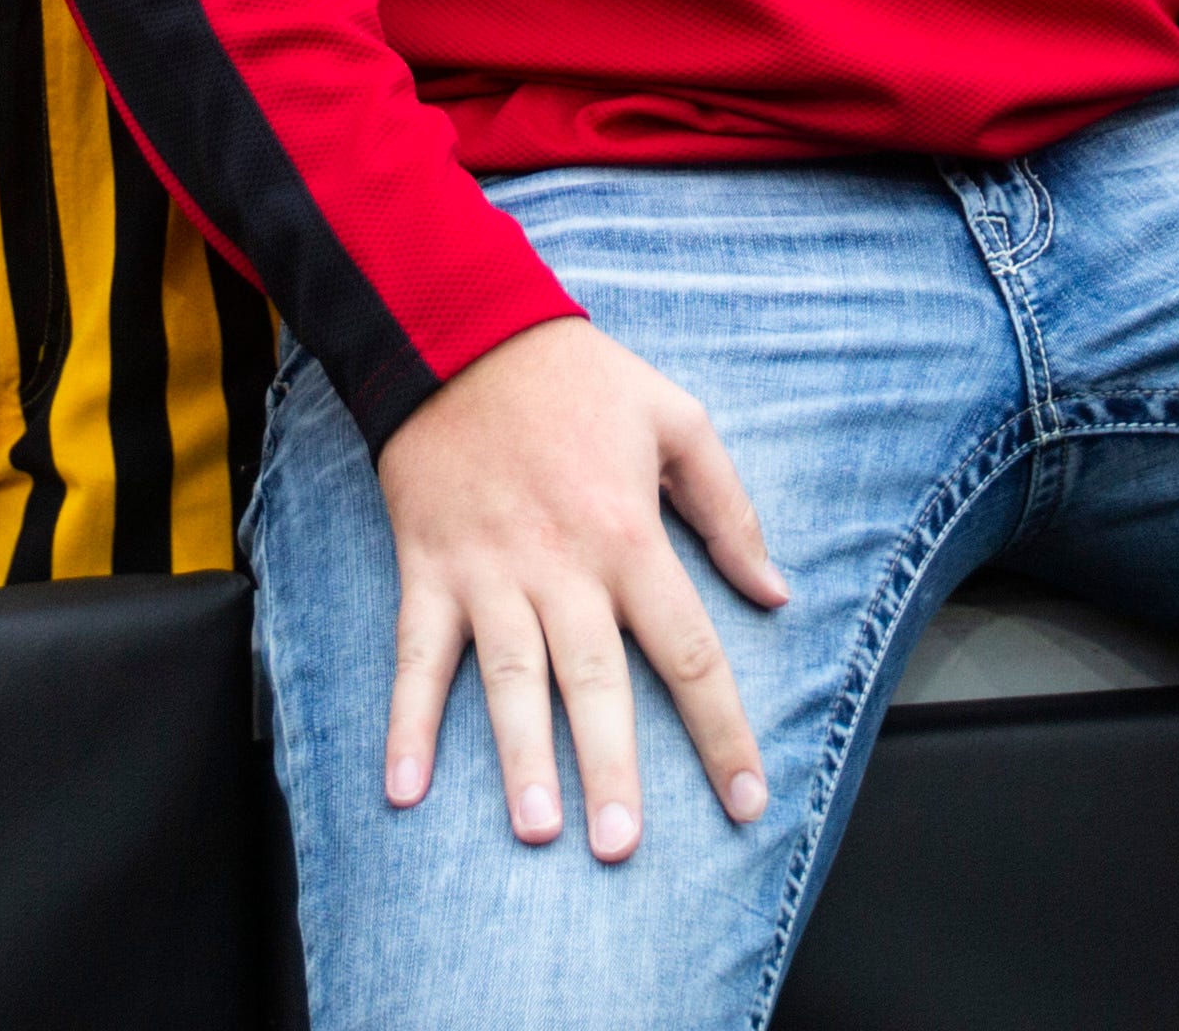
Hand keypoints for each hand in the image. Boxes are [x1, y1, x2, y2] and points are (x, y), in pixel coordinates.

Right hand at [373, 314, 788, 858]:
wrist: (460, 331)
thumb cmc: (577, 377)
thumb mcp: (678, 417)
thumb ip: (729, 509)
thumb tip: (774, 591)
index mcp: (630, 536)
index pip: (689, 652)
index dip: (722, 733)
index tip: (746, 801)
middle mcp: (563, 566)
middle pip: (598, 684)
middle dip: (614, 770)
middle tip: (623, 848)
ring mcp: (490, 573)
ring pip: (511, 681)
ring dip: (522, 759)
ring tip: (539, 830)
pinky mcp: (429, 569)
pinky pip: (417, 656)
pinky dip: (405, 723)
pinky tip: (404, 789)